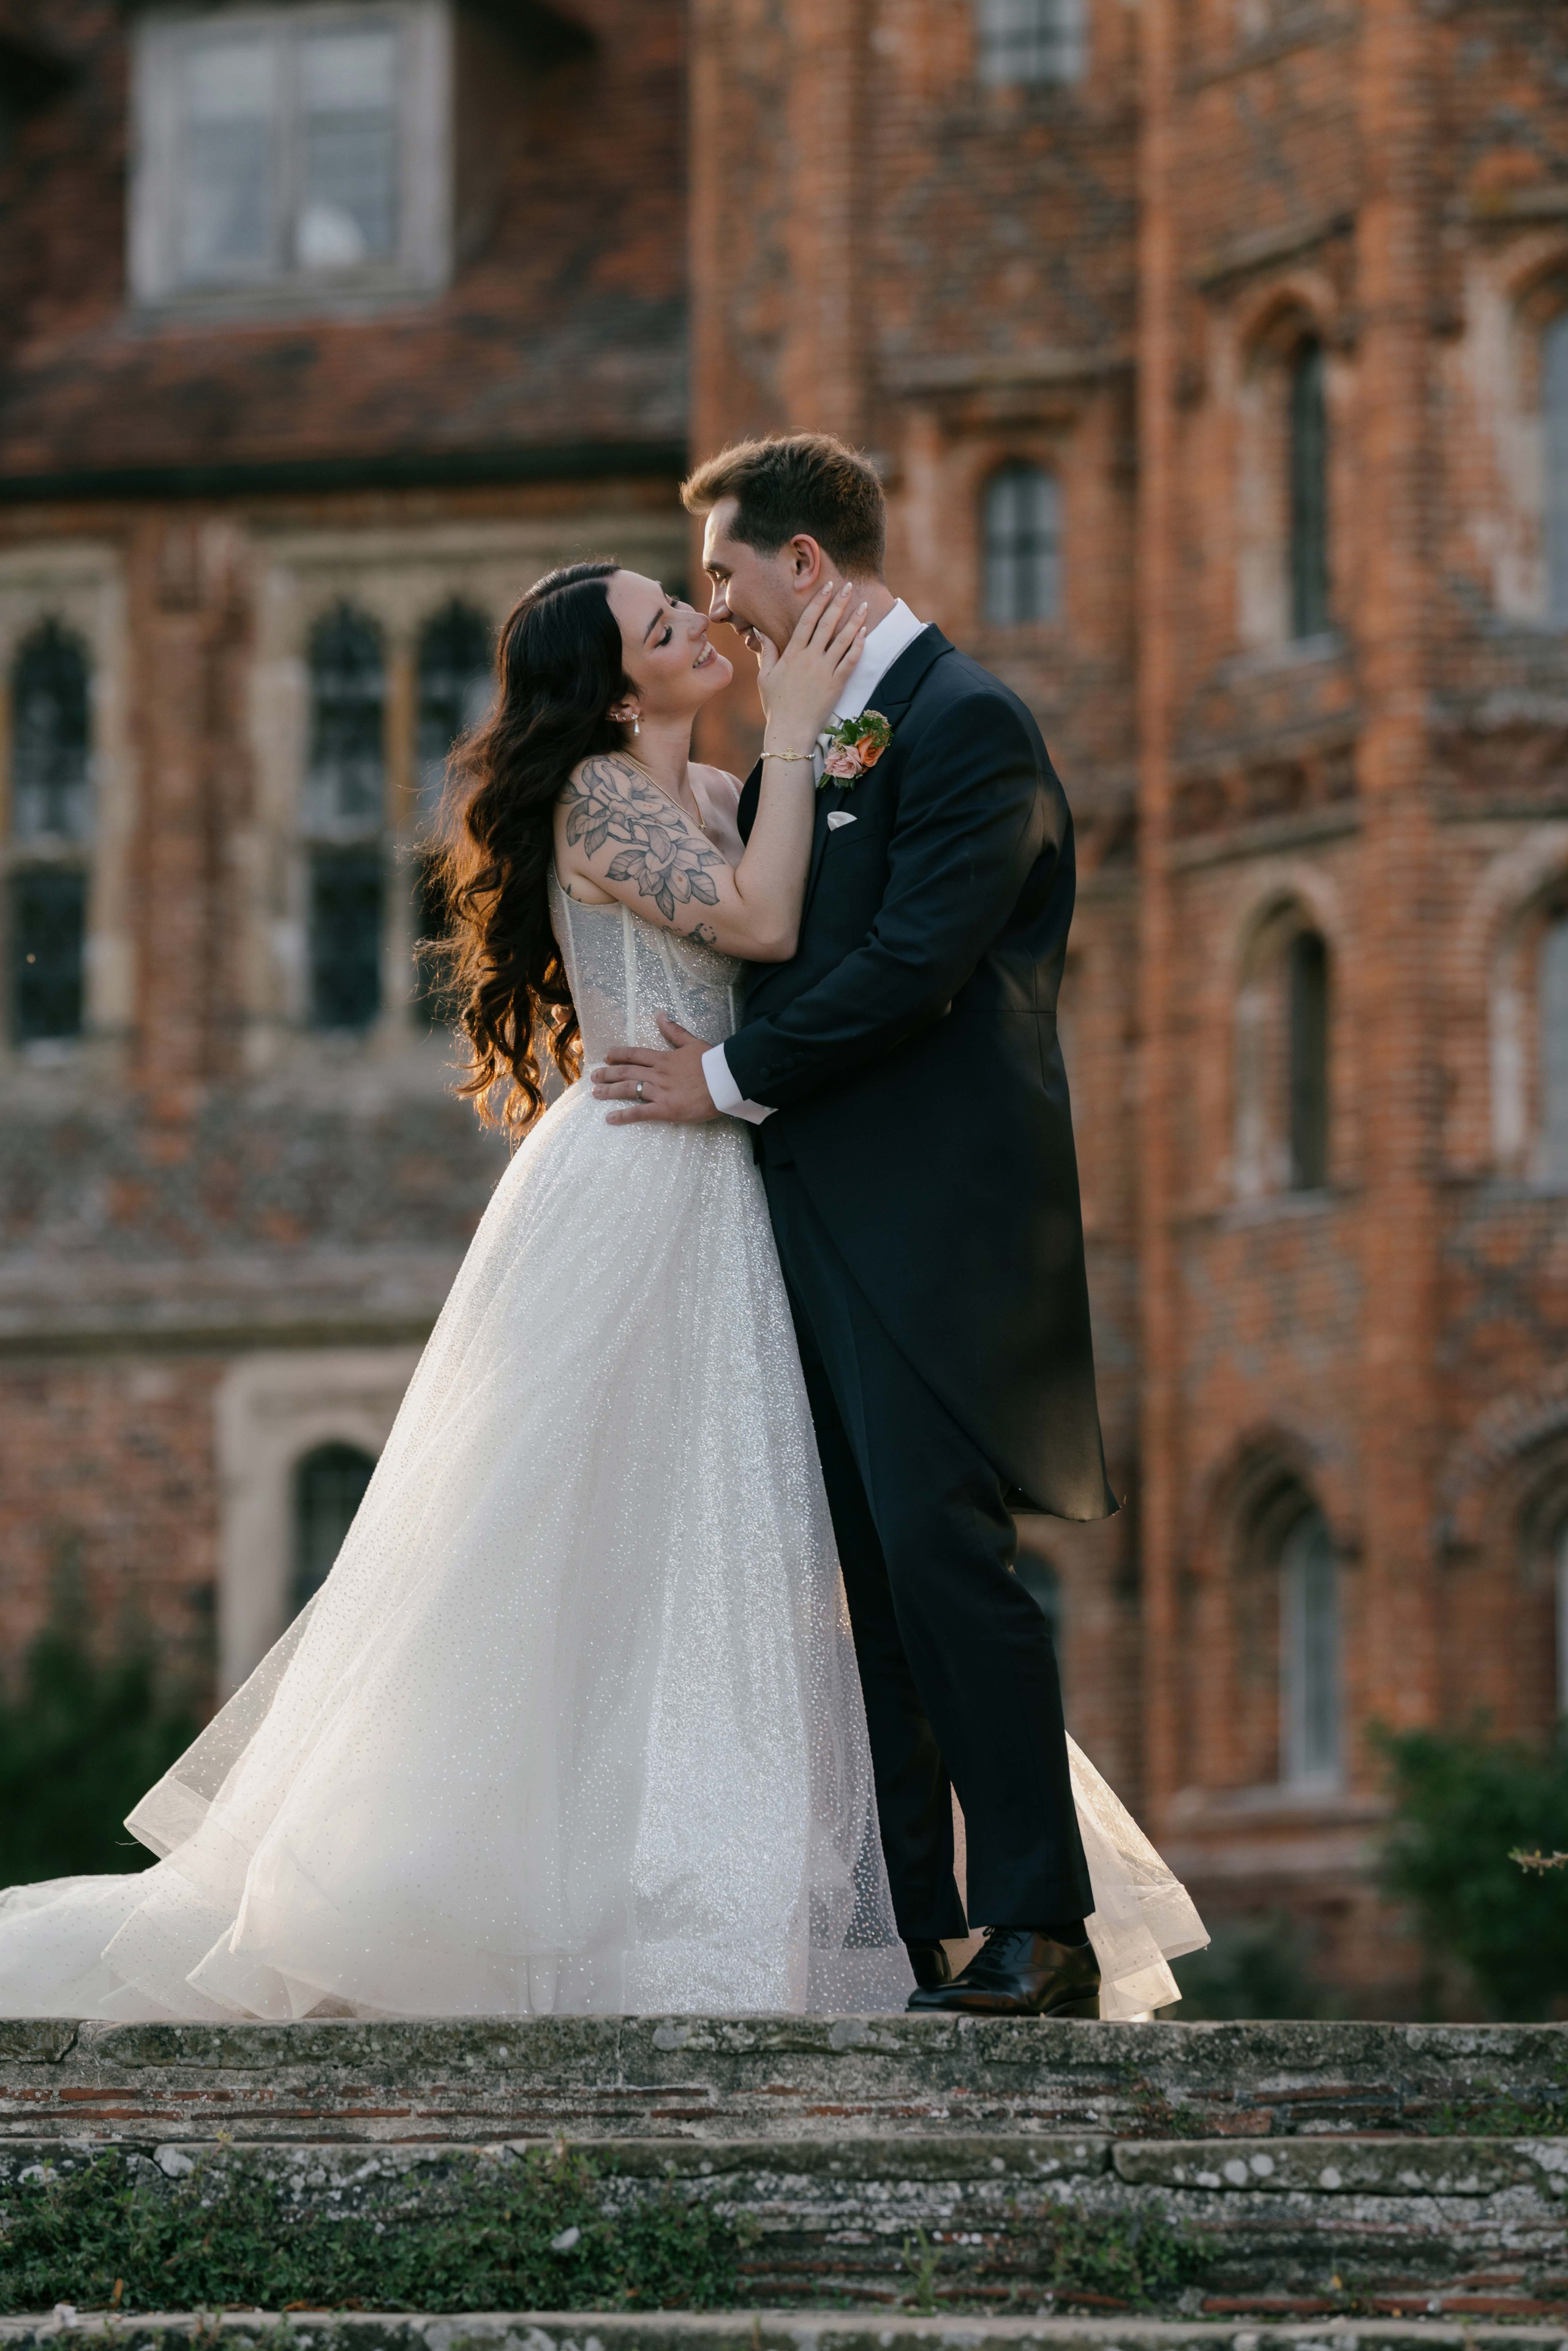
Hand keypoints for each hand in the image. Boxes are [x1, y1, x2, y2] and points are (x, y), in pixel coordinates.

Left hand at [592, 1016, 719, 1123]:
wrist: (725, 1081)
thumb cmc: (713, 1063)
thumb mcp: (693, 1043)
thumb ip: (675, 1032)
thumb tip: (660, 1015)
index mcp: (664, 1058)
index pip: (635, 1054)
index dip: (619, 1055)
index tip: (607, 1057)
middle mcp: (657, 1073)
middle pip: (626, 1072)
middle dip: (608, 1074)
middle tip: (594, 1077)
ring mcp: (660, 1091)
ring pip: (629, 1090)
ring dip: (609, 1091)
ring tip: (596, 1093)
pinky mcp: (665, 1109)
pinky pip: (640, 1112)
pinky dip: (623, 1115)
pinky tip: (610, 1118)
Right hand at [756, 580, 866, 754]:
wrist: (790, 731)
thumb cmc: (776, 706)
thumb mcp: (765, 677)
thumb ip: (767, 652)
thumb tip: (760, 631)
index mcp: (792, 654)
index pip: (807, 620)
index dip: (819, 601)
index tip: (828, 586)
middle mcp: (809, 659)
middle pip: (827, 624)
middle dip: (839, 602)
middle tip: (848, 586)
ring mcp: (824, 671)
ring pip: (842, 640)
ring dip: (854, 620)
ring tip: (862, 605)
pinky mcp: (837, 684)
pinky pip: (850, 661)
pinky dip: (858, 646)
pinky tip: (864, 633)